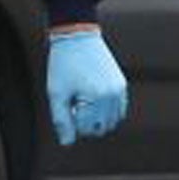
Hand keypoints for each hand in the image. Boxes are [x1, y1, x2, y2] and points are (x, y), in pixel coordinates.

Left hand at [46, 26, 127, 145]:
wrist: (77, 36)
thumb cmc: (63, 64)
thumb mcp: (56, 93)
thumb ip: (61, 120)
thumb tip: (67, 143)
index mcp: (96, 98)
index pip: (86, 130)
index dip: (72, 122)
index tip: (66, 105)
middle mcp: (113, 96)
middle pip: (101, 128)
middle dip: (86, 123)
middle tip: (73, 103)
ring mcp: (120, 90)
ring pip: (112, 121)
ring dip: (96, 118)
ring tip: (82, 99)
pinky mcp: (122, 84)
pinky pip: (118, 109)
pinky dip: (106, 110)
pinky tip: (91, 97)